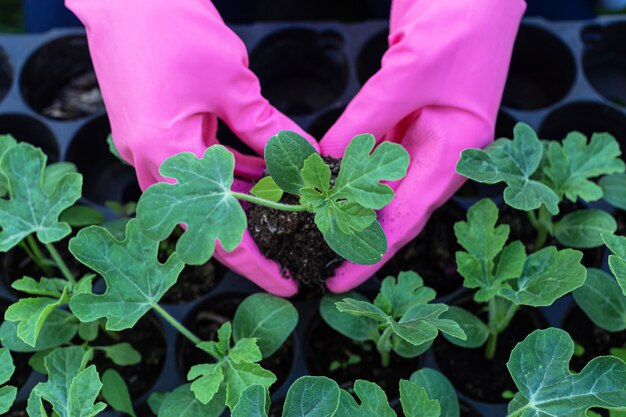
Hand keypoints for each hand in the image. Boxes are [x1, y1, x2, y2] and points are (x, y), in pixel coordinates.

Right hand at [66, 0, 318, 295]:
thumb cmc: (171, 29)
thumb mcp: (233, 85)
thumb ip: (269, 131)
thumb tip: (306, 160)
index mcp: (165, 157)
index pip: (217, 231)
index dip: (256, 263)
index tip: (288, 282)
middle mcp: (153, 163)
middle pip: (208, 222)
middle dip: (253, 237)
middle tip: (292, 249)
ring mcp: (152, 149)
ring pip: (208, 195)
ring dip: (247, 202)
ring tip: (289, 212)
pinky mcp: (160, 133)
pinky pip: (202, 168)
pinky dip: (233, 174)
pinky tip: (267, 176)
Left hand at [320, 0, 526, 292]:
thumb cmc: (462, 20)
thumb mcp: (410, 72)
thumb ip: (367, 121)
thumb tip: (324, 162)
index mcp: (459, 149)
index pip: (409, 215)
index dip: (371, 251)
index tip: (338, 278)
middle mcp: (441, 150)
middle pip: (392, 209)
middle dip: (354, 237)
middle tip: (314, 263)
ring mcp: (421, 135)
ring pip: (378, 185)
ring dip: (345, 206)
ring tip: (309, 232)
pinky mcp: (403, 118)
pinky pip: (370, 155)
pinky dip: (344, 170)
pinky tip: (320, 183)